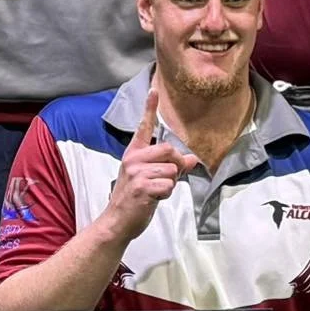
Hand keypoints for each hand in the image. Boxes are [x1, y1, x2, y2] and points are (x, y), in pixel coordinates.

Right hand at [103, 86, 197, 243]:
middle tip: (165, 180)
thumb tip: (192, 159)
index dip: (149, 107)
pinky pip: (169, 186)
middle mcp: (133, 159)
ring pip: (172, 171)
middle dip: (175, 166)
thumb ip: (170, 166)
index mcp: (133, 154)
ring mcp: (136, 172)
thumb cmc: (134, 199)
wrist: (117, 221)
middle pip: (169, 150)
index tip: (154, 89)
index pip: (143, 127)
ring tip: (154, 192)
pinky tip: (153, 199)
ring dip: (170, 184)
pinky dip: (166, 195)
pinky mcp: (142, 187)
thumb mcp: (150, 178)